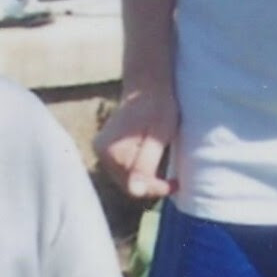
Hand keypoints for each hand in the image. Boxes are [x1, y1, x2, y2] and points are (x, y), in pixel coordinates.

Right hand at [95, 81, 178, 200]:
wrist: (147, 86)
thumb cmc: (158, 107)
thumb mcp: (157, 137)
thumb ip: (145, 165)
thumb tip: (135, 190)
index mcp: (112, 152)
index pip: (134, 187)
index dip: (157, 188)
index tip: (176, 182)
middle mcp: (101, 152)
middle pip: (128, 184)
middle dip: (150, 182)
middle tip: (172, 175)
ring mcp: (101, 150)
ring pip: (126, 178)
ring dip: (145, 175)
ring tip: (161, 159)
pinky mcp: (105, 148)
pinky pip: (124, 168)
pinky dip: (138, 167)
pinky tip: (150, 156)